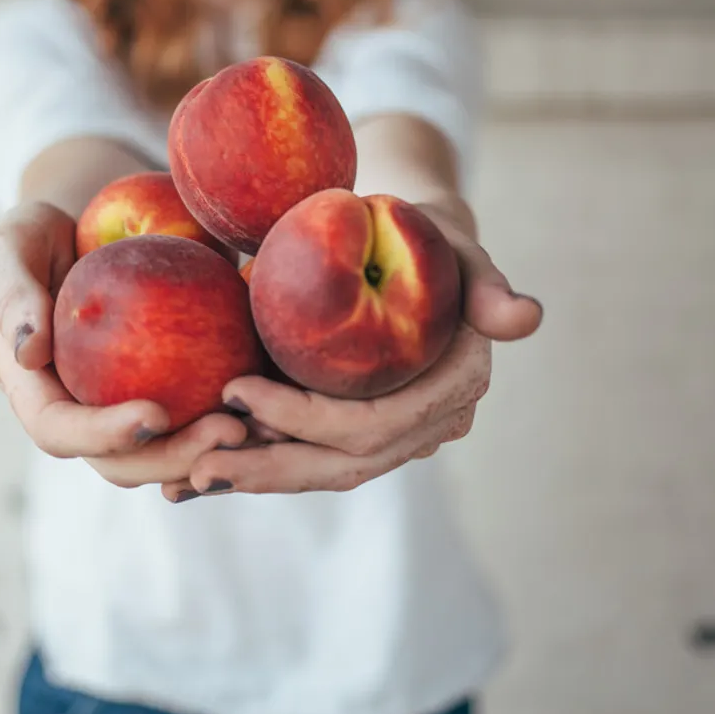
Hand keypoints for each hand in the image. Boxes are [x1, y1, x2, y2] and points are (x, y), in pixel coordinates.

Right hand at [0, 201, 248, 486]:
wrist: (77, 228)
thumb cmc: (35, 235)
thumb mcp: (11, 247)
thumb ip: (12, 293)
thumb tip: (27, 352)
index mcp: (34, 391)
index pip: (61, 431)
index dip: (104, 435)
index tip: (154, 415)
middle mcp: (80, 413)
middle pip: (123, 461)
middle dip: (177, 457)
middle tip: (231, 430)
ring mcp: (123, 410)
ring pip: (168, 453)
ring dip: (216, 452)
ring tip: (265, 429)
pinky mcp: (167, 394)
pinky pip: (201, 418)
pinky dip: (240, 420)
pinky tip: (283, 408)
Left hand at [159, 203, 541, 500]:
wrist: (416, 246)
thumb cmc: (429, 234)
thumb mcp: (458, 245)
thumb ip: (486, 284)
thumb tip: (524, 319)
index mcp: (456, 388)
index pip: (376, 422)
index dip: (307, 418)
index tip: (237, 388)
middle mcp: (430, 426)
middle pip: (347, 465)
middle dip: (272, 468)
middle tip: (200, 461)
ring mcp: (397, 438)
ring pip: (325, 474)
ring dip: (260, 479)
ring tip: (191, 479)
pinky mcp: (359, 436)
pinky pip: (310, 462)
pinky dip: (260, 468)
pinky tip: (201, 476)